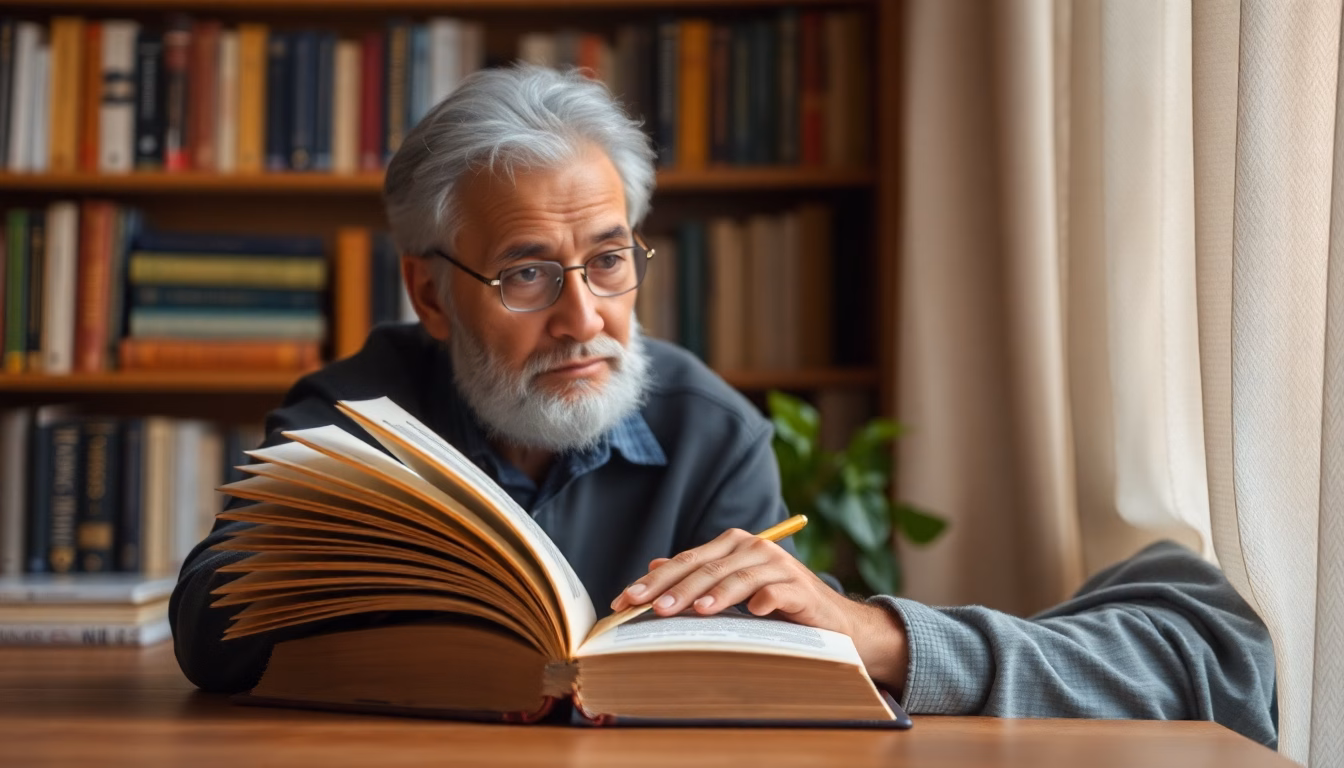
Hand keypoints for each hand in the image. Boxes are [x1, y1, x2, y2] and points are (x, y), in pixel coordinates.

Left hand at [610, 528, 909, 689]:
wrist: (830, 621)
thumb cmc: (773, 604)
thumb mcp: (730, 589)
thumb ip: (698, 576)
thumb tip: (652, 566)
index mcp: (733, 545)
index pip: (686, 560)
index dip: (654, 580)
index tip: (625, 600)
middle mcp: (754, 548)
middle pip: (706, 567)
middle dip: (674, 588)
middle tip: (648, 608)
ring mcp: (779, 566)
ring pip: (737, 577)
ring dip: (713, 594)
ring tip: (690, 610)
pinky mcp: (801, 589)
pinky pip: (777, 592)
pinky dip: (762, 599)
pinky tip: (749, 612)